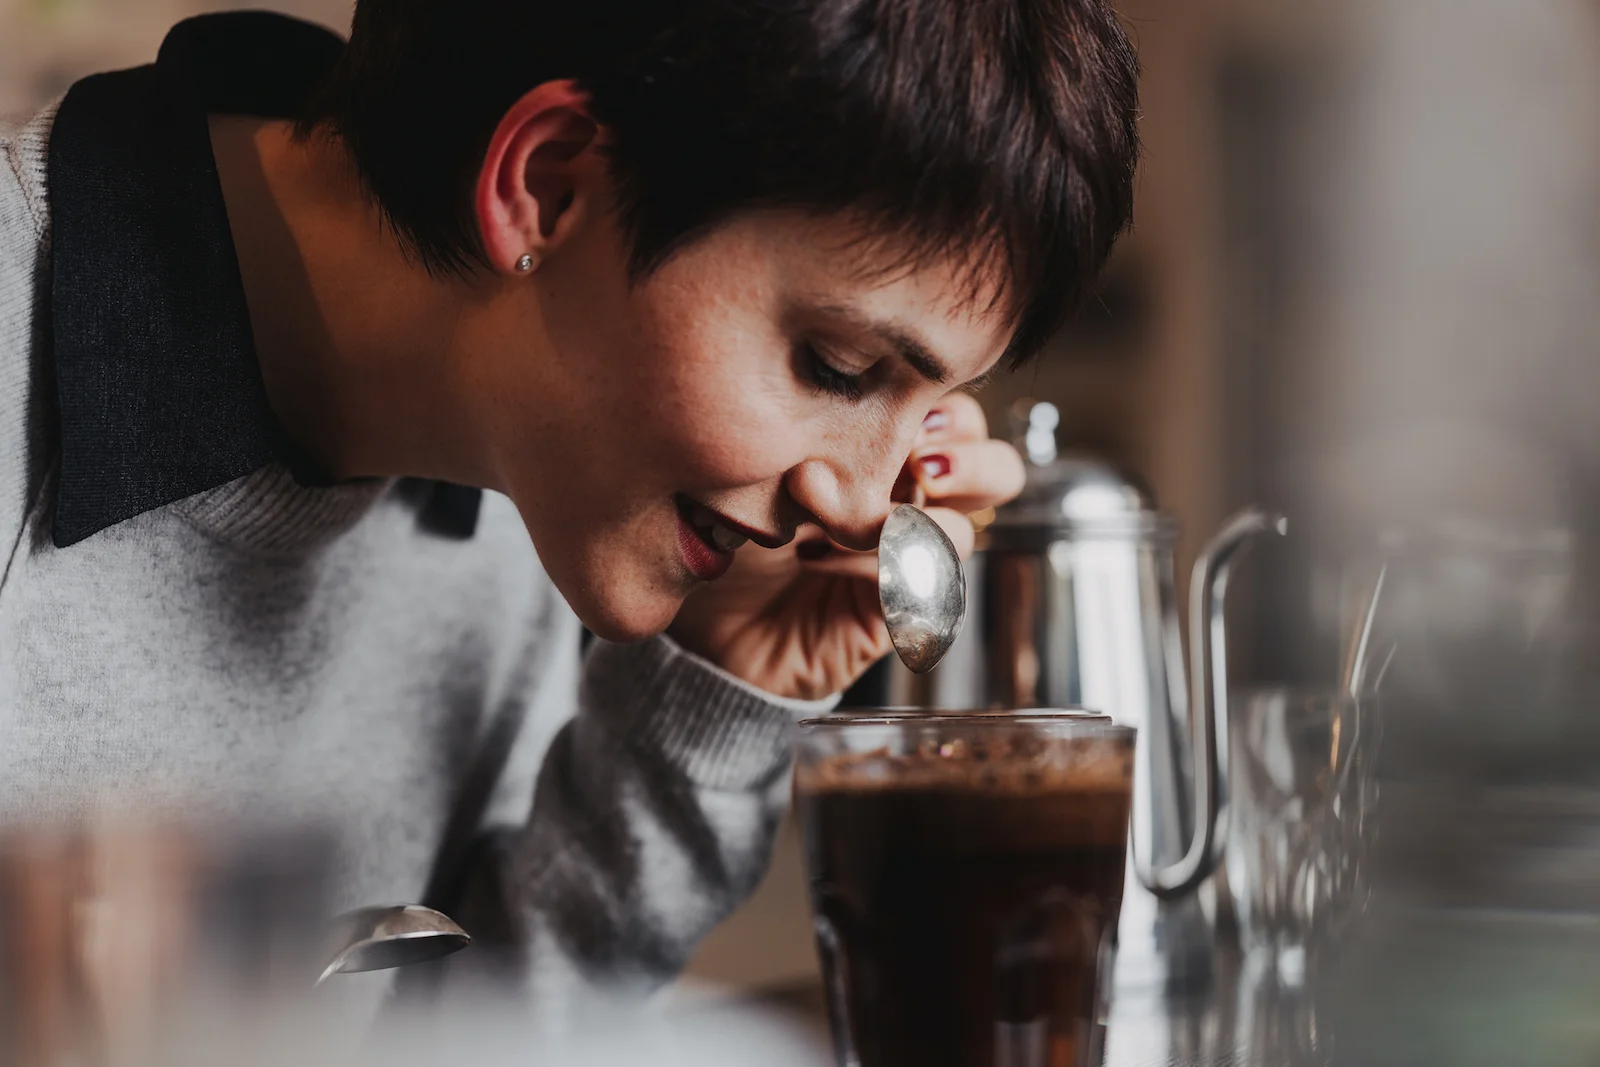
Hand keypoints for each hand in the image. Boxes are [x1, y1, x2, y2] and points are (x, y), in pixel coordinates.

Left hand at [668, 393, 1025, 699]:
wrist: (705, 617)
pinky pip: (914, 586)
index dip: (945, 408)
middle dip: (965, 459)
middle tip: (912, 463)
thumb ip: (807, 429)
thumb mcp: (761, 459)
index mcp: (894, 450)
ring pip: (964, 532)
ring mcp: (912, 561)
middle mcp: (915, 503)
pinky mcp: (897, 613)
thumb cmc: (725, 525)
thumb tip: (831, 418)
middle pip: (999, 470)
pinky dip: (866, 564)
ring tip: (843, 515)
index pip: (958, 414)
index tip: (895, 405)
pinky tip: (811, 557)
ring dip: (906, 518)